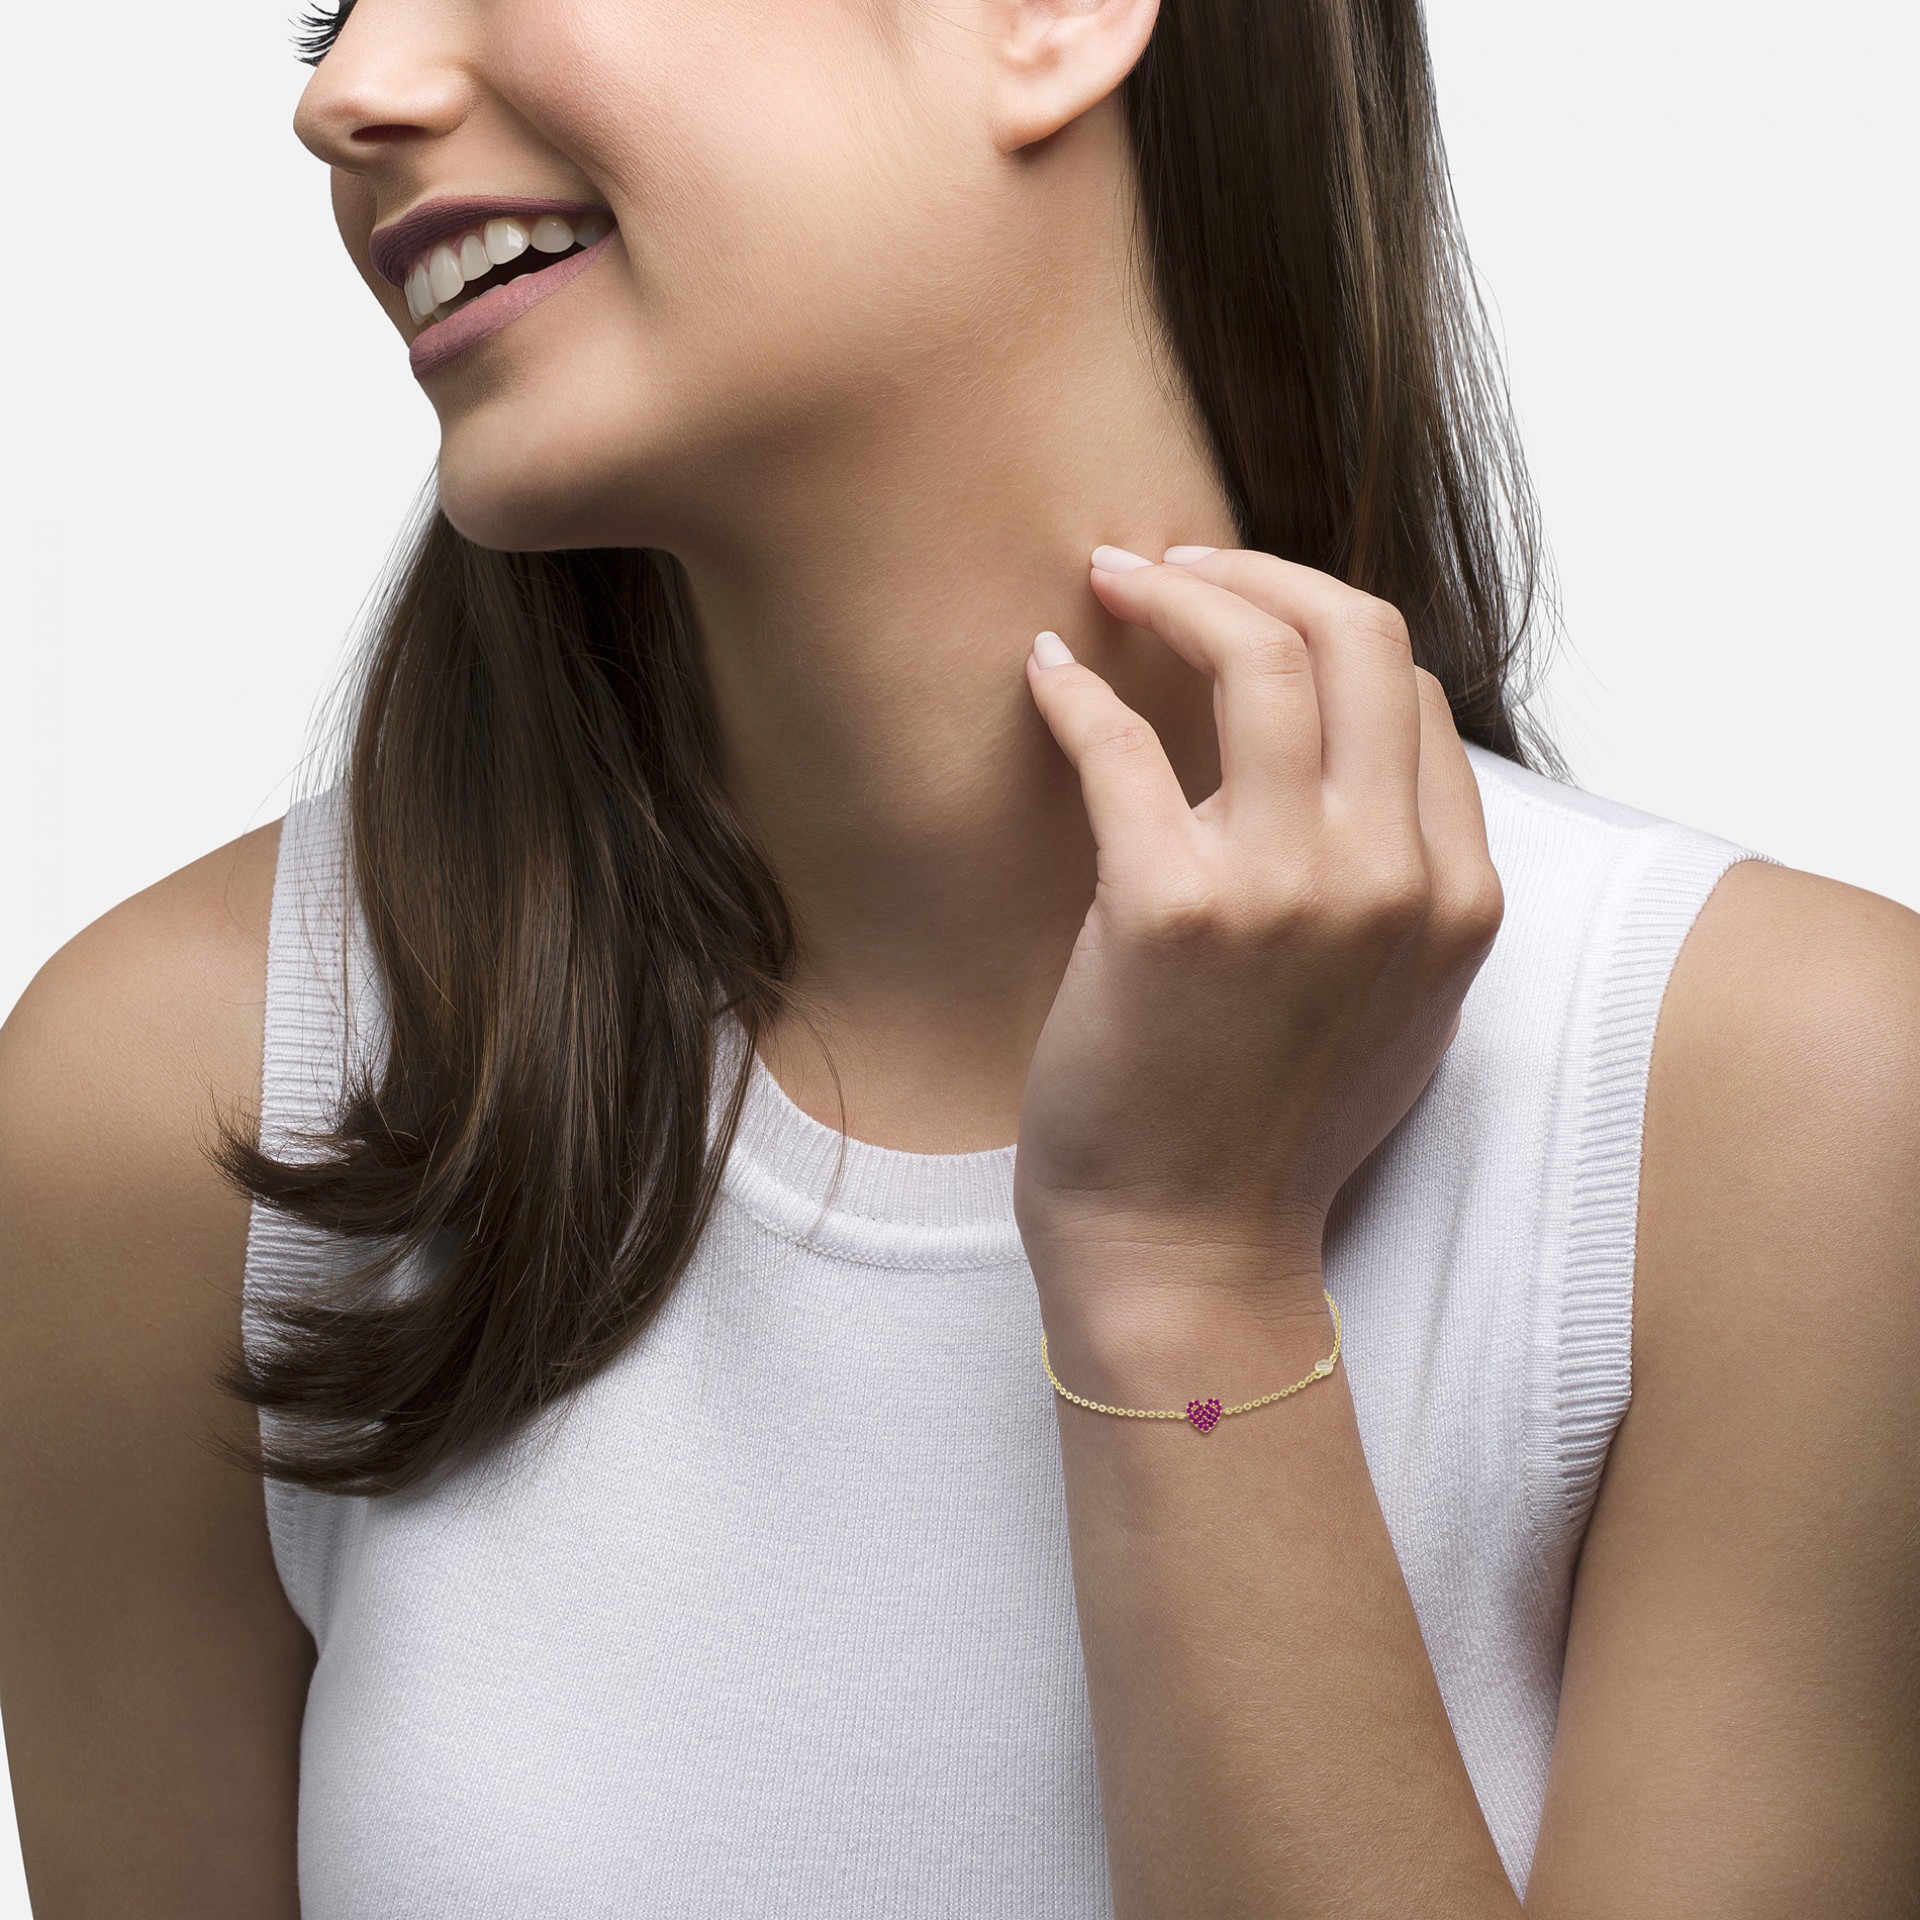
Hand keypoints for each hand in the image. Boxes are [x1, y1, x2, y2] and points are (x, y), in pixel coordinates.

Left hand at [1014, 544, 1503, 1315]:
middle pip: (1358, 635)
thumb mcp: (1393, 1004)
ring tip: (1112, 577)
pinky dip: (1074, 690)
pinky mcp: (1172, 908)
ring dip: (1178, 588)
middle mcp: (1396, 878)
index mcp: (1460, 894)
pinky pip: (1124, 743)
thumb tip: (1352, 761)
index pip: (1410, 688)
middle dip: (1259, 570)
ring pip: (1262, 655)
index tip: (1241, 613)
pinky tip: (1044, 673)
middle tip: (1172, 561)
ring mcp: (1292, 890)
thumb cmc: (1268, 1125)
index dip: (1321, 624)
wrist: (1186, 1245)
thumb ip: (1400, 879)